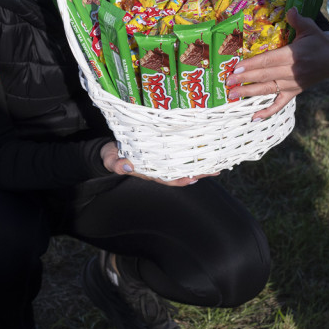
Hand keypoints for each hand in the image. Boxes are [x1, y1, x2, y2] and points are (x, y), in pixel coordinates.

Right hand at [100, 142, 216, 185]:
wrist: (110, 150)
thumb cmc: (112, 156)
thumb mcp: (111, 160)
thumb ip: (117, 164)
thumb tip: (128, 166)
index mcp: (150, 172)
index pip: (169, 178)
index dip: (182, 179)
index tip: (194, 177)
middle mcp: (159, 168)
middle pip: (182, 172)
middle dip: (198, 172)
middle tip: (215, 169)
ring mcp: (162, 160)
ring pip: (184, 163)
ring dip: (199, 163)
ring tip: (217, 160)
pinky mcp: (163, 150)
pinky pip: (180, 153)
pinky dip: (191, 152)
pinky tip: (204, 149)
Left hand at [225, 9, 328, 119]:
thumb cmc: (320, 41)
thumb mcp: (309, 27)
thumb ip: (297, 19)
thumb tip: (290, 9)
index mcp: (293, 55)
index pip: (268, 60)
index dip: (252, 65)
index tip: (236, 68)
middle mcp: (291, 72)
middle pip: (264, 76)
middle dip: (244, 79)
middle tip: (227, 81)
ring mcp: (292, 84)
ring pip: (268, 90)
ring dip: (249, 93)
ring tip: (232, 95)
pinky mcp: (295, 92)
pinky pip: (280, 104)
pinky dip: (267, 112)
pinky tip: (254, 117)